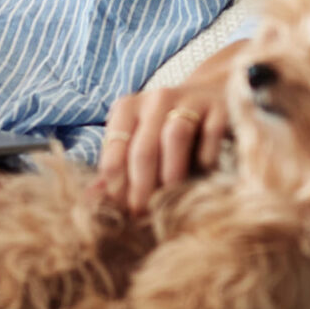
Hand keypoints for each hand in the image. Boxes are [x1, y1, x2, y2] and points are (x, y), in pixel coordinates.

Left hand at [93, 41, 245, 214]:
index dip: (117, 184)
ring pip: (175, 136)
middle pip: (143, 147)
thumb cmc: (166, 126)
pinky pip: (211, 134)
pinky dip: (207, 158)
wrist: (211, 93)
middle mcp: (155, 99)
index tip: (123, 212)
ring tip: (172, 202)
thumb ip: (117, 167)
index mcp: (128, 107)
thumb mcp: (139, 140)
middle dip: (142, 188)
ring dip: (172, 174)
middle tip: (145, 216)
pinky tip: (205, 177)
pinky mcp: (219, 107)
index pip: (114, 147)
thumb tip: (90, 200)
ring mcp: (189, 99)